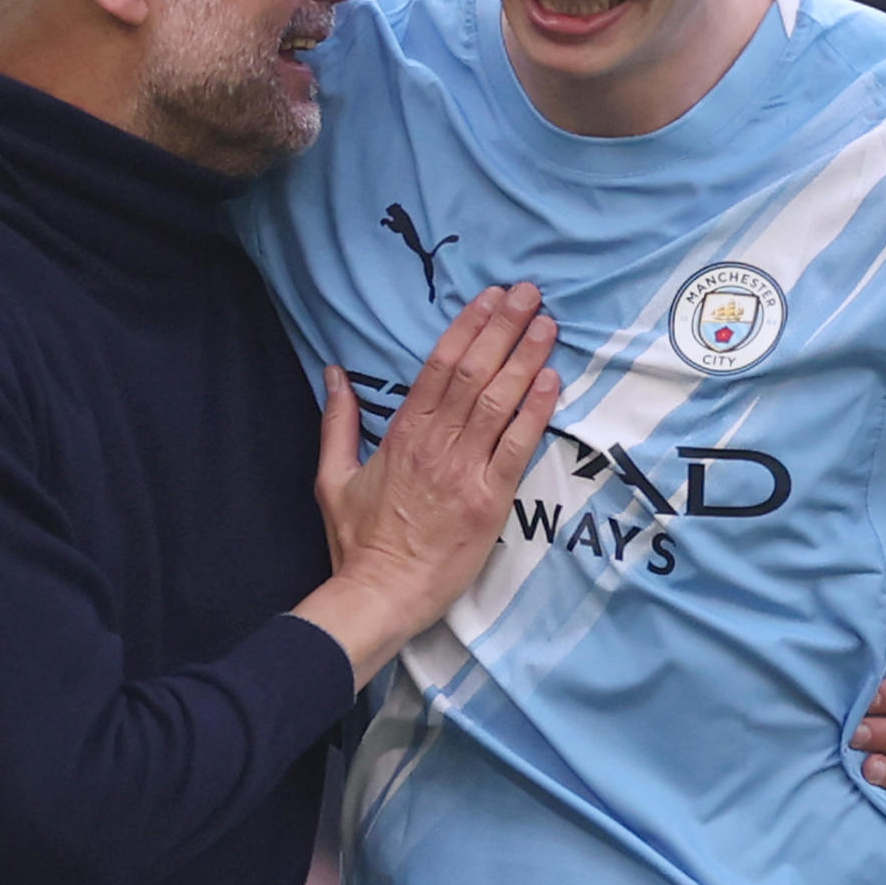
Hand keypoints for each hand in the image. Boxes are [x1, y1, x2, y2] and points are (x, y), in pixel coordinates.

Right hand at [299, 285, 560, 684]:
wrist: (381, 591)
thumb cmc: (358, 541)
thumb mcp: (332, 476)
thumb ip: (337, 422)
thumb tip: (333, 375)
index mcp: (402, 433)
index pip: (439, 366)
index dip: (468, 327)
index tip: (489, 298)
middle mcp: (435, 443)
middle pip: (473, 372)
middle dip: (503, 327)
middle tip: (528, 292)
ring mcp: (464, 470)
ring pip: (498, 400)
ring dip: (525, 357)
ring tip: (547, 323)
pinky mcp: (489, 499)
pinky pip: (517, 445)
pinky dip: (535, 411)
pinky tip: (552, 380)